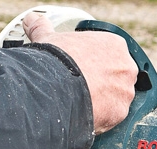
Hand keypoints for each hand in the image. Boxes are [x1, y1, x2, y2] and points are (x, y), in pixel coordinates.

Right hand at [22, 12, 136, 133]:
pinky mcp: (119, 113)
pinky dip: (100, 119)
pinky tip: (84, 116)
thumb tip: (31, 21)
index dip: (95, 64)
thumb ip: (43, 29)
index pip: (110, 55)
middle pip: (117, 77)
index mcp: (114, 45)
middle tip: (83, 89)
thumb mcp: (49, 39)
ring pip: (116, 99)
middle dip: (103, 84)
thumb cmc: (57, 61)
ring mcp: (125, 91)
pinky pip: (111, 117)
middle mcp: (125, 67)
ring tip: (82, 104)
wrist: (56, 89)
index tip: (85, 70)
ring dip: (102, 103)